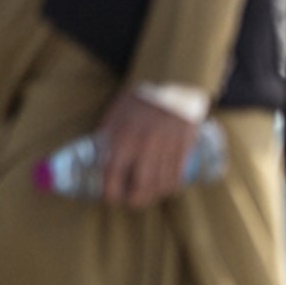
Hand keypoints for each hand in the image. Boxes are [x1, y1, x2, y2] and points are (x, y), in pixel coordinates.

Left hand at [99, 92, 201, 207]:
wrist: (172, 83)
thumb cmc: (139, 99)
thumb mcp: (114, 115)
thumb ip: (108, 138)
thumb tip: (100, 160)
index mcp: (123, 138)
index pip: (112, 175)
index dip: (109, 192)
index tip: (108, 197)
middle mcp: (145, 147)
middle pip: (140, 186)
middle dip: (133, 200)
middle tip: (129, 201)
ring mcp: (167, 149)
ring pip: (161, 184)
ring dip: (153, 195)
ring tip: (147, 195)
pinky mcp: (185, 148)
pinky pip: (177, 176)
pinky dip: (170, 187)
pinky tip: (165, 187)